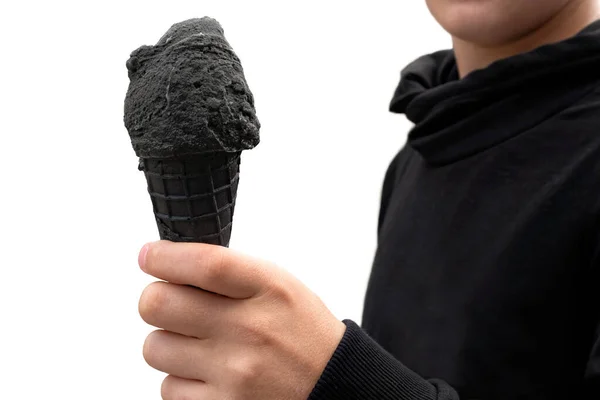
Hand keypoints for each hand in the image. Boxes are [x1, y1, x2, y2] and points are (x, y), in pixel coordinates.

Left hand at [138, 241, 345, 399]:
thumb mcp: (279, 286)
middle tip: (172, 303)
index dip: (164, 256)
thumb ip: (230, 272)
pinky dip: (181, 378)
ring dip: (168, 342)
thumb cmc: (300, 330)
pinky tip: (208, 373)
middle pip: (159, 304)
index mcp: (268, 289)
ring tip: (198, 344)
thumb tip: (170, 264)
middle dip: (156, 299)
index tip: (150, 256)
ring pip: (154, 348)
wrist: (332, 385)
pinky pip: (168, 388)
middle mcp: (250, 329)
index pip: (203, 264)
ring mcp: (234, 372)